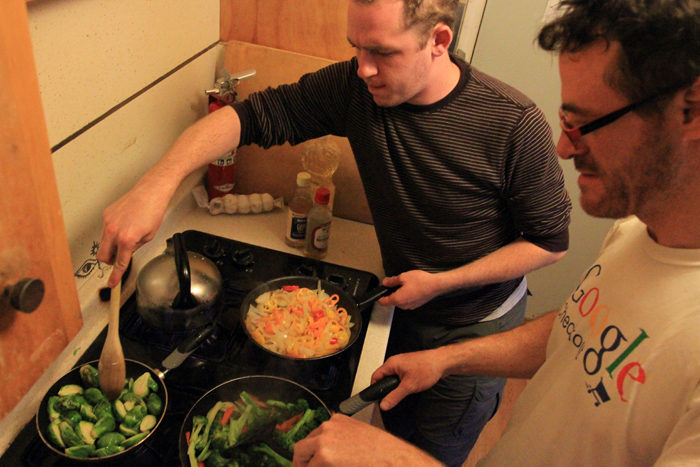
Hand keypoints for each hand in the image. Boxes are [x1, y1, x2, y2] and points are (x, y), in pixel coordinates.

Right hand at [96, 178, 170, 286]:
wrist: (150, 191)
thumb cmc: (153, 210)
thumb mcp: (149, 236)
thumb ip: (135, 248)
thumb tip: (126, 253)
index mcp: (127, 239)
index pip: (119, 263)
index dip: (115, 275)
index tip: (112, 283)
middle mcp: (113, 230)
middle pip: (103, 256)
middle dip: (110, 261)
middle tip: (120, 258)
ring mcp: (107, 222)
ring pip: (103, 243)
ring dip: (112, 246)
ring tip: (127, 236)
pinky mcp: (106, 214)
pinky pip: (105, 230)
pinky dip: (113, 233)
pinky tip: (125, 225)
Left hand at [292, 414, 440, 466]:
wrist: (394, 459)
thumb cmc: (383, 451)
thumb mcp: (359, 436)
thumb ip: (341, 440)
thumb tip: (333, 453)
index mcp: (337, 421)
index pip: (313, 437)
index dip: (309, 454)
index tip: (309, 462)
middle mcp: (328, 427)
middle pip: (302, 447)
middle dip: (302, 462)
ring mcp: (323, 441)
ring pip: (301, 458)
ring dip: (307, 466)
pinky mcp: (323, 457)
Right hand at [371, 349, 443, 410]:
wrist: (442, 362)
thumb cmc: (427, 368)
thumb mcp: (408, 386)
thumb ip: (394, 396)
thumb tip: (384, 404)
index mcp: (391, 364)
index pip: (375, 376)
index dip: (374, 388)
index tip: (377, 398)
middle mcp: (395, 362)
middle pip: (384, 377)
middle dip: (387, 388)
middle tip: (391, 397)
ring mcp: (403, 363)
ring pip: (393, 377)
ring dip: (397, 386)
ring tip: (404, 391)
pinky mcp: (410, 366)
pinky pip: (401, 376)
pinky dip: (404, 383)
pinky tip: (411, 386)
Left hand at [377, 270, 442, 308]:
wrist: (436, 285)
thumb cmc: (421, 282)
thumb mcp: (403, 277)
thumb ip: (392, 281)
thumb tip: (385, 282)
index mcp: (398, 299)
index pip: (383, 302)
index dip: (379, 297)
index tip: (378, 293)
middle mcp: (403, 305)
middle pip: (392, 301)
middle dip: (391, 292)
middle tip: (395, 283)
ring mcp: (410, 306)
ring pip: (400, 301)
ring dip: (400, 294)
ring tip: (405, 284)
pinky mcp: (416, 304)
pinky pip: (407, 301)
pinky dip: (407, 295)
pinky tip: (412, 287)